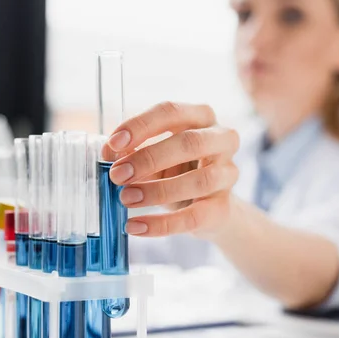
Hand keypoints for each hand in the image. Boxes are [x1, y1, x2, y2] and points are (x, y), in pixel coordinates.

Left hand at [105, 102, 239, 237]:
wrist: (207, 208)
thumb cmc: (178, 170)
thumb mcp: (155, 155)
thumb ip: (134, 151)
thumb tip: (110, 155)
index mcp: (201, 117)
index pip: (171, 112)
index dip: (141, 126)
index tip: (114, 144)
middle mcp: (222, 140)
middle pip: (190, 142)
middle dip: (150, 158)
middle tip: (118, 174)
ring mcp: (228, 173)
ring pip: (198, 180)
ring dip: (157, 190)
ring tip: (126, 199)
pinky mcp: (224, 207)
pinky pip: (194, 217)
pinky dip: (162, 224)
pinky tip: (136, 226)